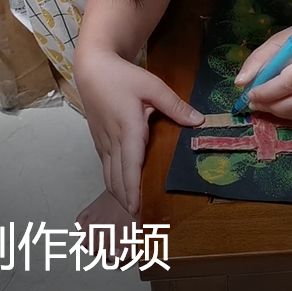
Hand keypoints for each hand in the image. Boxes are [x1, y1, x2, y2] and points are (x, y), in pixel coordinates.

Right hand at [74, 50, 203, 216]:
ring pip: (109, 176)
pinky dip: (113, 182)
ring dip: (119, 195)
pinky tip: (122, 191)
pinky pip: (106, 167)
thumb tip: (198, 121)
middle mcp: (113, 140)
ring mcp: (103, 142)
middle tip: (140, 221)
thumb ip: (175, 105)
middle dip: (126, 201)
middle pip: (117, 178)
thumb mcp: (152, 85)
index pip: (129, 166)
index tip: (136, 210)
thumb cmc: (123, 76)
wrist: (93, 69)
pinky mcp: (99, 140)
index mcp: (128, 129)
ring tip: (132, 212)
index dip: (132, 190)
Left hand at [233, 23, 291, 119]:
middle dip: (270, 105)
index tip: (250, 93)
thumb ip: (257, 61)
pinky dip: (287, 115)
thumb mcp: (275, 43)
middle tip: (254, 103)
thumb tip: (240, 82)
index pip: (289, 81)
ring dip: (276, 112)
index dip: (267, 91)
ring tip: (262, 104)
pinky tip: (277, 106)